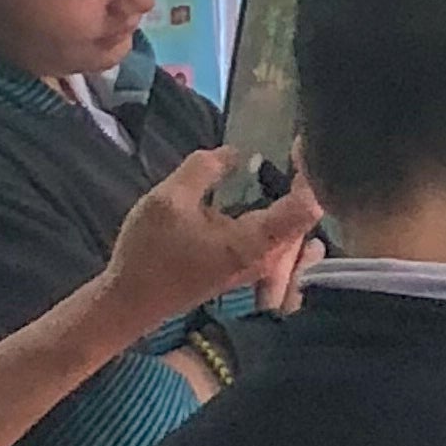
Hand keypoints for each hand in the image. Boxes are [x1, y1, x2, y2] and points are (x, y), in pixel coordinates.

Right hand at [101, 150, 323, 338]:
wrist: (134, 299)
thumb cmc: (150, 251)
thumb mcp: (169, 200)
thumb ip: (203, 170)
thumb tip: (236, 152)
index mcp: (255, 241)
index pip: (306, 208)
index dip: (310, 174)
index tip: (302, 145)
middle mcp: (268, 257)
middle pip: (306, 218)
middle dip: (304, 183)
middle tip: (296, 148)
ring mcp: (262, 266)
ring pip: (295, 229)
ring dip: (293, 199)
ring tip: (287, 165)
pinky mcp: (251, 268)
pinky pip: (280, 238)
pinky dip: (281, 213)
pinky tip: (267, 192)